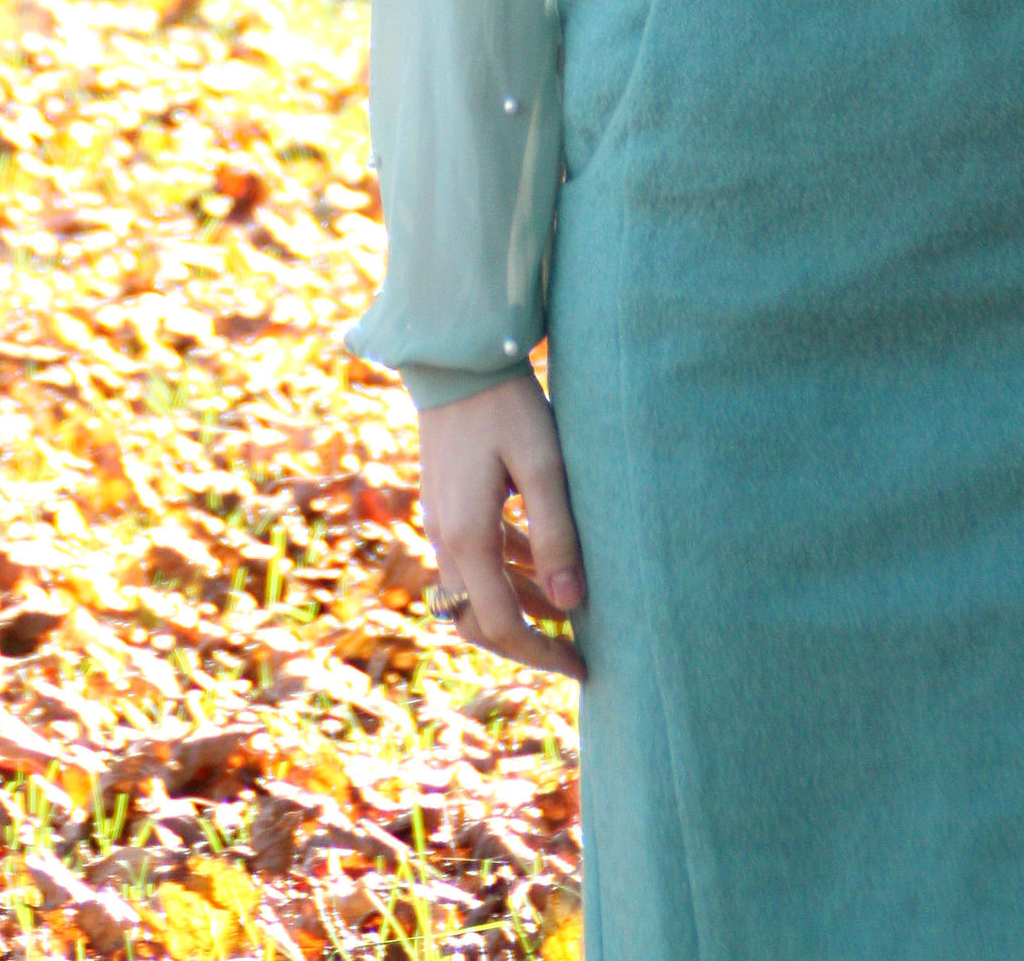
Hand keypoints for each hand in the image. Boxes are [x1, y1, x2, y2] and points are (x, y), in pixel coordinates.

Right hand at [417, 373, 585, 683]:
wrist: (457, 358)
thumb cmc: (507, 406)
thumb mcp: (543, 465)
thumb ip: (556, 535)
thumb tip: (571, 604)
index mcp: (469, 538)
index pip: (502, 626)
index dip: (542, 654)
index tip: (584, 665)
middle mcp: (445, 540)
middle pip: (477, 623)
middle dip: (524, 644)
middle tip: (572, 651)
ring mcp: (440, 522)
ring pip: (470, 596)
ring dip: (515, 611)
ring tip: (566, 612)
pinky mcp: (444, 505)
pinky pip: (468, 563)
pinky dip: (503, 577)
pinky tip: (539, 565)